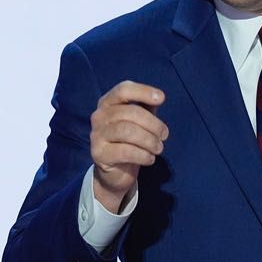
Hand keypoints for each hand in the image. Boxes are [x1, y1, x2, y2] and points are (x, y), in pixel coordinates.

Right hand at [90, 80, 167, 212]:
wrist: (116, 171)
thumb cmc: (131, 140)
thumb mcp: (140, 121)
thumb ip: (147, 107)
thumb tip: (159, 97)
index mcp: (108, 102)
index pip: (123, 90)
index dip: (143, 91)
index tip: (162, 98)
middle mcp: (99, 116)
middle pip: (130, 112)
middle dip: (153, 123)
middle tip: (164, 135)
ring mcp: (97, 135)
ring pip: (127, 131)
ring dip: (149, 140)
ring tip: (159, 148)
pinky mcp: (99, 154)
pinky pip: (125, 151)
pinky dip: (143, 155)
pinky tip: (150, 159)